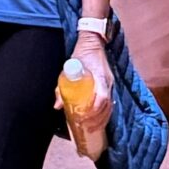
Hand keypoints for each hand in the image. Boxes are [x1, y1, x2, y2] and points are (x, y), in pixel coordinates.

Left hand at [59, 30, 113, 158]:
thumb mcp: (68, 69)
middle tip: (87, 129)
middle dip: (98, 121)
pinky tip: (97, 119)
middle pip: (108, 107)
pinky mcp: (109, 84)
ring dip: (102, 119)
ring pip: (110, 106)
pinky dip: (104, 112)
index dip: (94, 111)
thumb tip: (57, 106)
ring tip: (92, 128)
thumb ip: (62, 86)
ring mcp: (110, 84)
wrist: (93, 40)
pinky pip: (109, 102)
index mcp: (100, 78)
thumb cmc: (81, 53)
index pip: (102, 98)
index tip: (84, 118)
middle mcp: (108, 82)